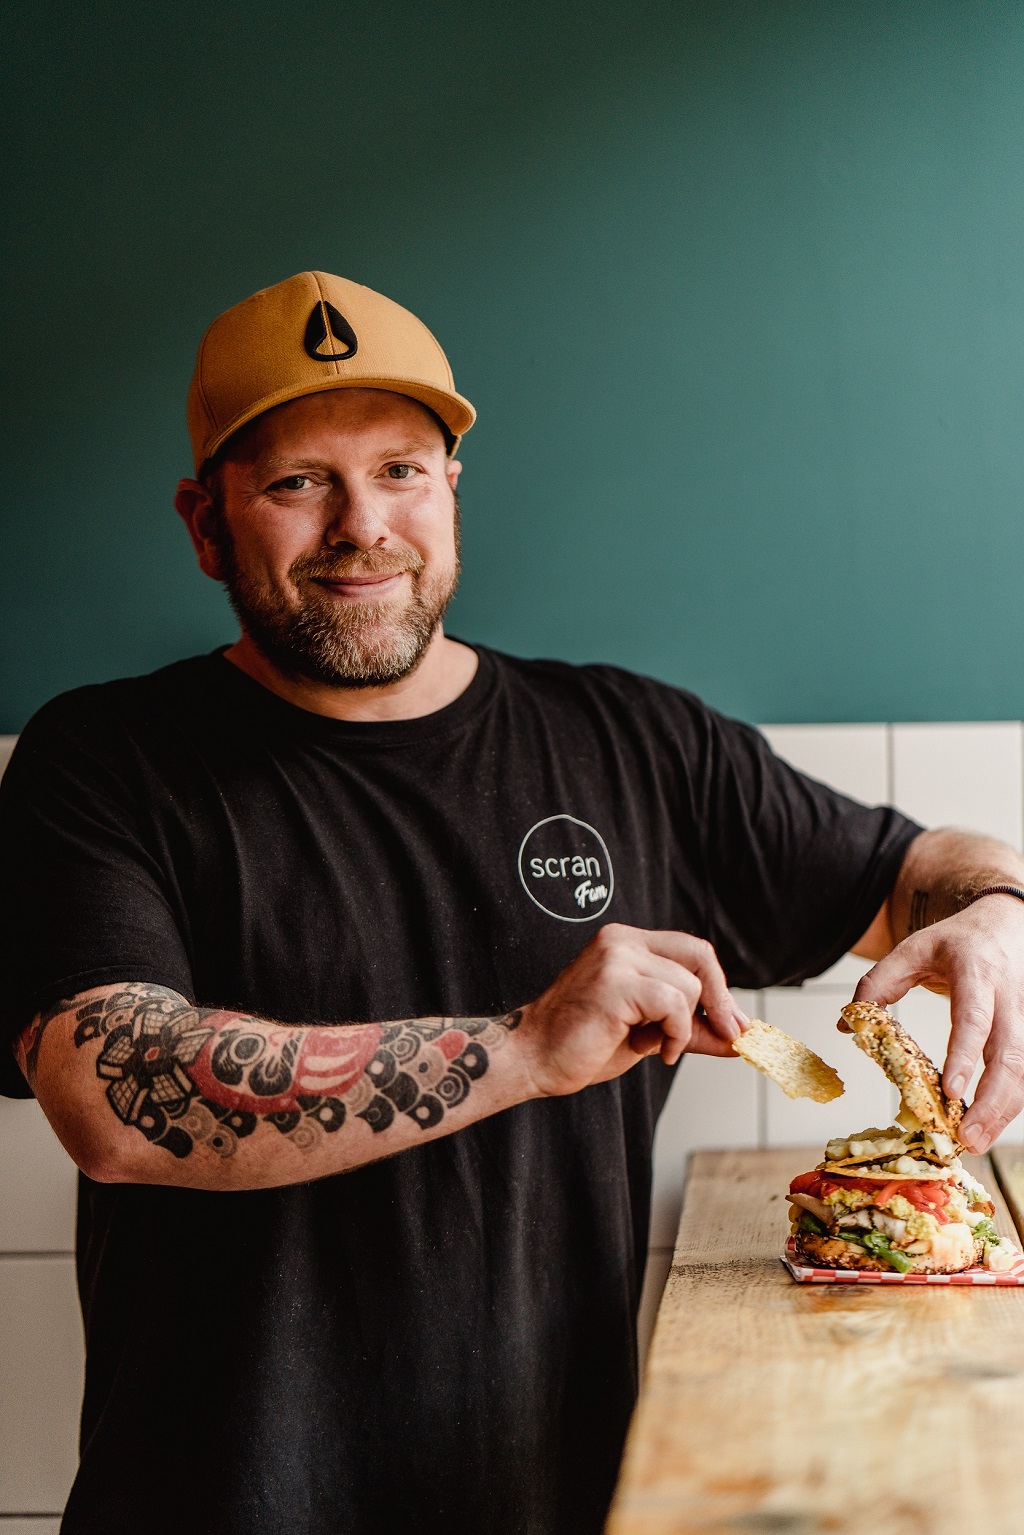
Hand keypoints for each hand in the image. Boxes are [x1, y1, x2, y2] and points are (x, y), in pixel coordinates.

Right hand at [517, 923, 748, 1098]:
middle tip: (722, 1035)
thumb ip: (691, 1027)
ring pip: (689, 987)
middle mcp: (621, 941)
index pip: (692, 949)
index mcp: (625, 942)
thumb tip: (740, 1036)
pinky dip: (674, 1034)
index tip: (731, 1023)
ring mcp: (616, 958)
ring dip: (681, 1027)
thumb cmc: (583, 1044)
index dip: (719, 986)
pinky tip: (650, 1049)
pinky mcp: (615, 983)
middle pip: (699, 957)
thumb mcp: (648, 1032)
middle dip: (718, 1000)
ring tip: (649, 1044)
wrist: (534, 1058)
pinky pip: (674, 1005)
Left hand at [852, 895, 1023, 1151]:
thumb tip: (848, 1025)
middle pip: (1011, 1053)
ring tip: (976, 1142)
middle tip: (967, 1137)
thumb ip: (877, 982)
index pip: (973, 1017)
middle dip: (993, 1101)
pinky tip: (988, 1125)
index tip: (951, 1092)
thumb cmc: (956, 941)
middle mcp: (1008, 996)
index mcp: (975, 971)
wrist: (1006, 923)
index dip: (964, 1055)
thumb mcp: (911, 948)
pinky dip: (1009, 1103)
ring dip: (1004, 1111)